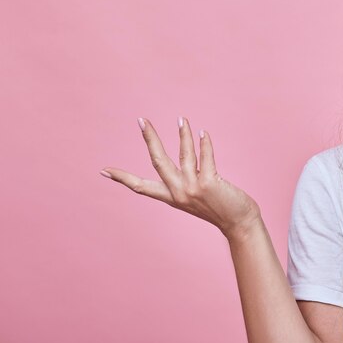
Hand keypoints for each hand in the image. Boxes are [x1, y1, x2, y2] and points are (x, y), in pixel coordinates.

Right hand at [100, 117, 261, 238]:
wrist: (239, 223)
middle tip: (141, 120)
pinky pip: (205, 157)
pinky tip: (203, 133)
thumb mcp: (196, 195)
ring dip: (183, 134)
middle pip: (157, 161)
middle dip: (149, 139)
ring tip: (182, 119)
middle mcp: (178, 193)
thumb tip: (186, 155)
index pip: (141, 187)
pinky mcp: (208, 184)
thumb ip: (187, 180)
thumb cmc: (220, 207)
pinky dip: (204, 143)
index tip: (103, 170)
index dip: (122, 178)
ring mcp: (193, 188)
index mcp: (171, 197)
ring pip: (183, 155)